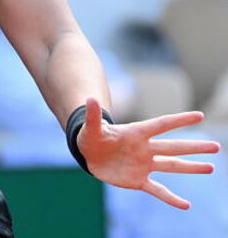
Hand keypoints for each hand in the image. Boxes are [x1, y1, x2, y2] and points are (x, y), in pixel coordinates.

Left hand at [78, 97, 220, 208]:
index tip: (199, 115)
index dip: (179, 120)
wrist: (89, 155)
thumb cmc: (91, 137)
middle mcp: (145, 148)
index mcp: (136, 133)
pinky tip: (186, 205)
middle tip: (217, 147)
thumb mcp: (90, 127)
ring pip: (172, 166)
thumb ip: (93, 116)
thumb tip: (89, 98)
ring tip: (211, 167)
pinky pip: (158, 189)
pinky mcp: (139, 180)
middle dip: (194, 147)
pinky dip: (171, 198)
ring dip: (190, 167)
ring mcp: (144, 164)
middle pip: (173, 147)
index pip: (161, 124)